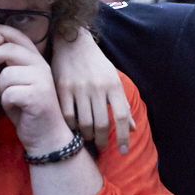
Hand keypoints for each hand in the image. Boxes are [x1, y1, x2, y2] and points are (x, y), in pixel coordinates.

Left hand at [0, 25, 71, 154]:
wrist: (46, 136)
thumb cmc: (26, 110)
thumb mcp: (15, 83)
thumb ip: (6, 66)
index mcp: (36, 60)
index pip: (17, 36)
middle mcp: (41, 66)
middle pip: (8, 50)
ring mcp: (41, 80)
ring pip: (5, 74)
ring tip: (5, 99)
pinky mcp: (38, 96)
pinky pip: (9, 92)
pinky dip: (6, 103)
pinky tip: (13, 109)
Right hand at [50, 27, 134, 153]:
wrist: (73, 43)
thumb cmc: (96, 64)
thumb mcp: (113, 80)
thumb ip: (122, 105)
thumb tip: (132, 129)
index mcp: (113, 85)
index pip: (121, 116)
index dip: (124, 137)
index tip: (123, 151)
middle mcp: (97, 87)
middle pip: (102, 123)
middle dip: (102, 140)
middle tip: (101, 146)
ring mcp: (78, 88)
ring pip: (84, 122)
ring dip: (87, 135)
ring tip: (88, 137)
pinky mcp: (62, 88)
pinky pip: (67, 115)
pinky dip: (71, 126)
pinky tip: (74, 128)